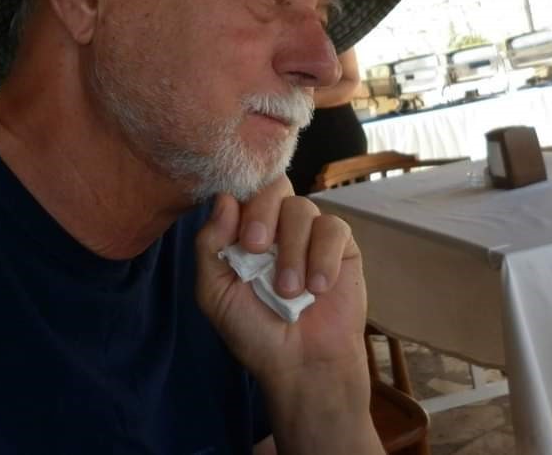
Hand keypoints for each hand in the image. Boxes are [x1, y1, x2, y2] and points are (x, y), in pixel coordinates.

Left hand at [194, 176, 367, 384]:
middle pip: (273, 186)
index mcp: (242, 229)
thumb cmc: (254, 330)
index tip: (238, 237)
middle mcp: (276, 224)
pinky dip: (323, 257)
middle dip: (262, 213)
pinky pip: (334, 228)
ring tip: (289, 291)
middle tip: (256, 248)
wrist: (300, 364)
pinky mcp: (341, 246)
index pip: (241, 191)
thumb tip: (223, 199)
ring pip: (302, 207)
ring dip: (293, 249)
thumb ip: (210, 246)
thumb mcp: (215, 293)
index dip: (240, 202)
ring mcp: (309, 232)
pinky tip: (318, 287)